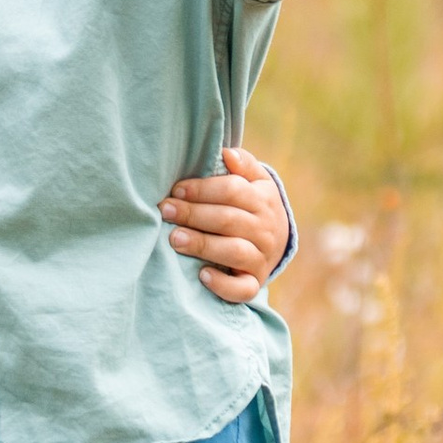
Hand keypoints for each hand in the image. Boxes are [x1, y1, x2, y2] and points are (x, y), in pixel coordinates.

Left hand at [162, 143, 292, 304]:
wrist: (277, 241)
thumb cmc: (252, 205)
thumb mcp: (255, 181)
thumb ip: (243, 164)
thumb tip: (226, 153)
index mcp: (263, 200)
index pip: (234, 191)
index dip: (203, 189)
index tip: (176, 189)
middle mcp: (265, 229)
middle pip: (228, 220)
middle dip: (194, 214)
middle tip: (166, 210)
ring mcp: (261, 258)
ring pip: (234, 251)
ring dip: (203, 245)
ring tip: (175, 239)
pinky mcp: (255, 282)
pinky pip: (242, 289)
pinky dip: (223, 284)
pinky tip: (202, 275)